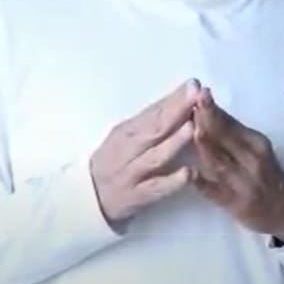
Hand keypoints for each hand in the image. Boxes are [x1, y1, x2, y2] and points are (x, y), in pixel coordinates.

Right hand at [90, 78, 198, 227]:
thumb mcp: (126, 138)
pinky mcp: (136, 197)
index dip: (173, 99)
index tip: (194, 84)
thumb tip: (180, 96)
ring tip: (192, 127)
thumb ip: (151, 120)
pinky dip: (172, 181)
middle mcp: (128, 150)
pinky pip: (155, 189)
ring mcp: (132, 174)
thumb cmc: (114, 162)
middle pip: (154, 129)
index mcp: (127, 132)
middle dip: (176, 111)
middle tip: (197, 96)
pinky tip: (189, 173)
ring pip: (154, 157)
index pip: (152, 112)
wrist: (86, 199)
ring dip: (174, 142)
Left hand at [190, 89, 283, 239]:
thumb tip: (207, 109)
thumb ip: (232, 133)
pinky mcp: (235, 204)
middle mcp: (251, 160)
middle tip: (189, 101)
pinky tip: (189, 174)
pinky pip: (216, 192)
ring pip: (220, 162)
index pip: (232, 124)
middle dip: (207, 120)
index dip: (214, 109)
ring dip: (204, 144)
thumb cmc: (266, 174)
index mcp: (256, 143)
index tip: (198, 92)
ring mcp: (242, 183)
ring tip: (187, 127)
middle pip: (226, 138)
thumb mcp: (255, 149)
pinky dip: (203, 183)